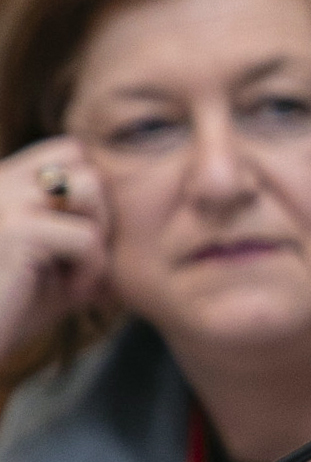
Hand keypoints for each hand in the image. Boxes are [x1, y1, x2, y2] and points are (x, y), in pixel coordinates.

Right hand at [0, 140, 108, 356]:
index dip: (92, 192)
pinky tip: (70, 295)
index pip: (70, 150)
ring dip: (98, 238)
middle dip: (100, 214)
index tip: (83, 240)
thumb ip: (88, 239)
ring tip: (76, 277)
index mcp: (3, 182)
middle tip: (84, 261)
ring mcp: (3, 200)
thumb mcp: (56, 268)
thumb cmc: (9, 311)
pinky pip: (88, 237)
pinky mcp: (15, 229)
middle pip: (86, 165)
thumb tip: (145, 227)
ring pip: (91, 189)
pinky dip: (92, 270)